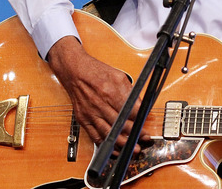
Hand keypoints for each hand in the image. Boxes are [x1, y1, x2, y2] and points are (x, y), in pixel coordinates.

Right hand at [47, 36, 151, 153]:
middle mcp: (100, 103)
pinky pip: (95, 136)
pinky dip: (106, 144)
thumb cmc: (97, 72)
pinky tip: (115, 149)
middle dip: (134, 134)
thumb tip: (140, 106)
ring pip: (109, 133)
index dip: (140, 119)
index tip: (145, 124)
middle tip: (144, 139)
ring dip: (122, 142)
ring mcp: (91, 113)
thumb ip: (131, 92)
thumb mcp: (119, 76)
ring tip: (133, 148)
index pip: (130, 110)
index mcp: (111, 91)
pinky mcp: (83, 119)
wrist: (75, 72)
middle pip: (121, 124)